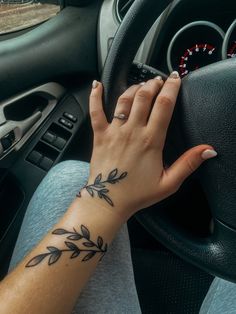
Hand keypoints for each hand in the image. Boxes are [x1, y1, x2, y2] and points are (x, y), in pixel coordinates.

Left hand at [83, 72, 216, 220]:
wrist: (109, 200)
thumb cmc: (137, 193)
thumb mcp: (168, 183)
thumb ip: (188, 164)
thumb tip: (208, 150)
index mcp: (151, 141)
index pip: (164, 105)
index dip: (171, 88)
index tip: (176, 78)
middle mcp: (132, 131)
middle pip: (144, 97)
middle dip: (153, 84)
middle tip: (159, 81)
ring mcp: (114, 132)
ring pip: (124, 100)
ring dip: (134, 88)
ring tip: (142, 85)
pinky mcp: (99, 135)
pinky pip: (95, 111)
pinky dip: (95, 96)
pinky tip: (98, 84)